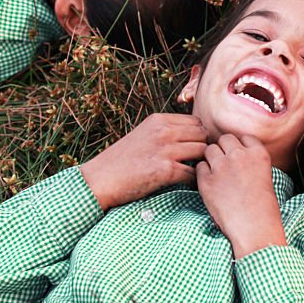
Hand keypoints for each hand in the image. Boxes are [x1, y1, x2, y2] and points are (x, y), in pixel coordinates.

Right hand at [80, 113, 208, 211]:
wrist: (100, 179)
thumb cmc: (120, 160)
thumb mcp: (143, 134)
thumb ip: (165, 131)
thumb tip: (191, 136)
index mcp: (158, 120)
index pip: (196, 121)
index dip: (198, 135)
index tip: (193, 146)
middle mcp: (164, 131)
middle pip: (203, 134)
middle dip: (202, 147)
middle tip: (195, 161)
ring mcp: (165, 150)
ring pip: (202, 151)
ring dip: (200, 163)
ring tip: (191, 171)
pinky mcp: (165, 170)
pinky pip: (192, 172)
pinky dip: (191, 179)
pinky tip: (183, 182)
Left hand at [196, 134, 287, 257]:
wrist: (254, 228)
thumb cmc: (262, 208)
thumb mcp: (265, 176)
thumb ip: (250, 161)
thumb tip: (235, 155)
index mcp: (258, 153)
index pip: (244, 137)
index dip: (240, 146)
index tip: (239, 157)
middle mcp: (239, 155)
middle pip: (225, 139)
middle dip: (224, 149)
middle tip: (225, 164)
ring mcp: (222, 167)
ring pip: (209, 149)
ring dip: (211, 158)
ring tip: (217, 173)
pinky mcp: (206, 180)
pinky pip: (200, 166)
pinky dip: (203, 173)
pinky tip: (210, 184)